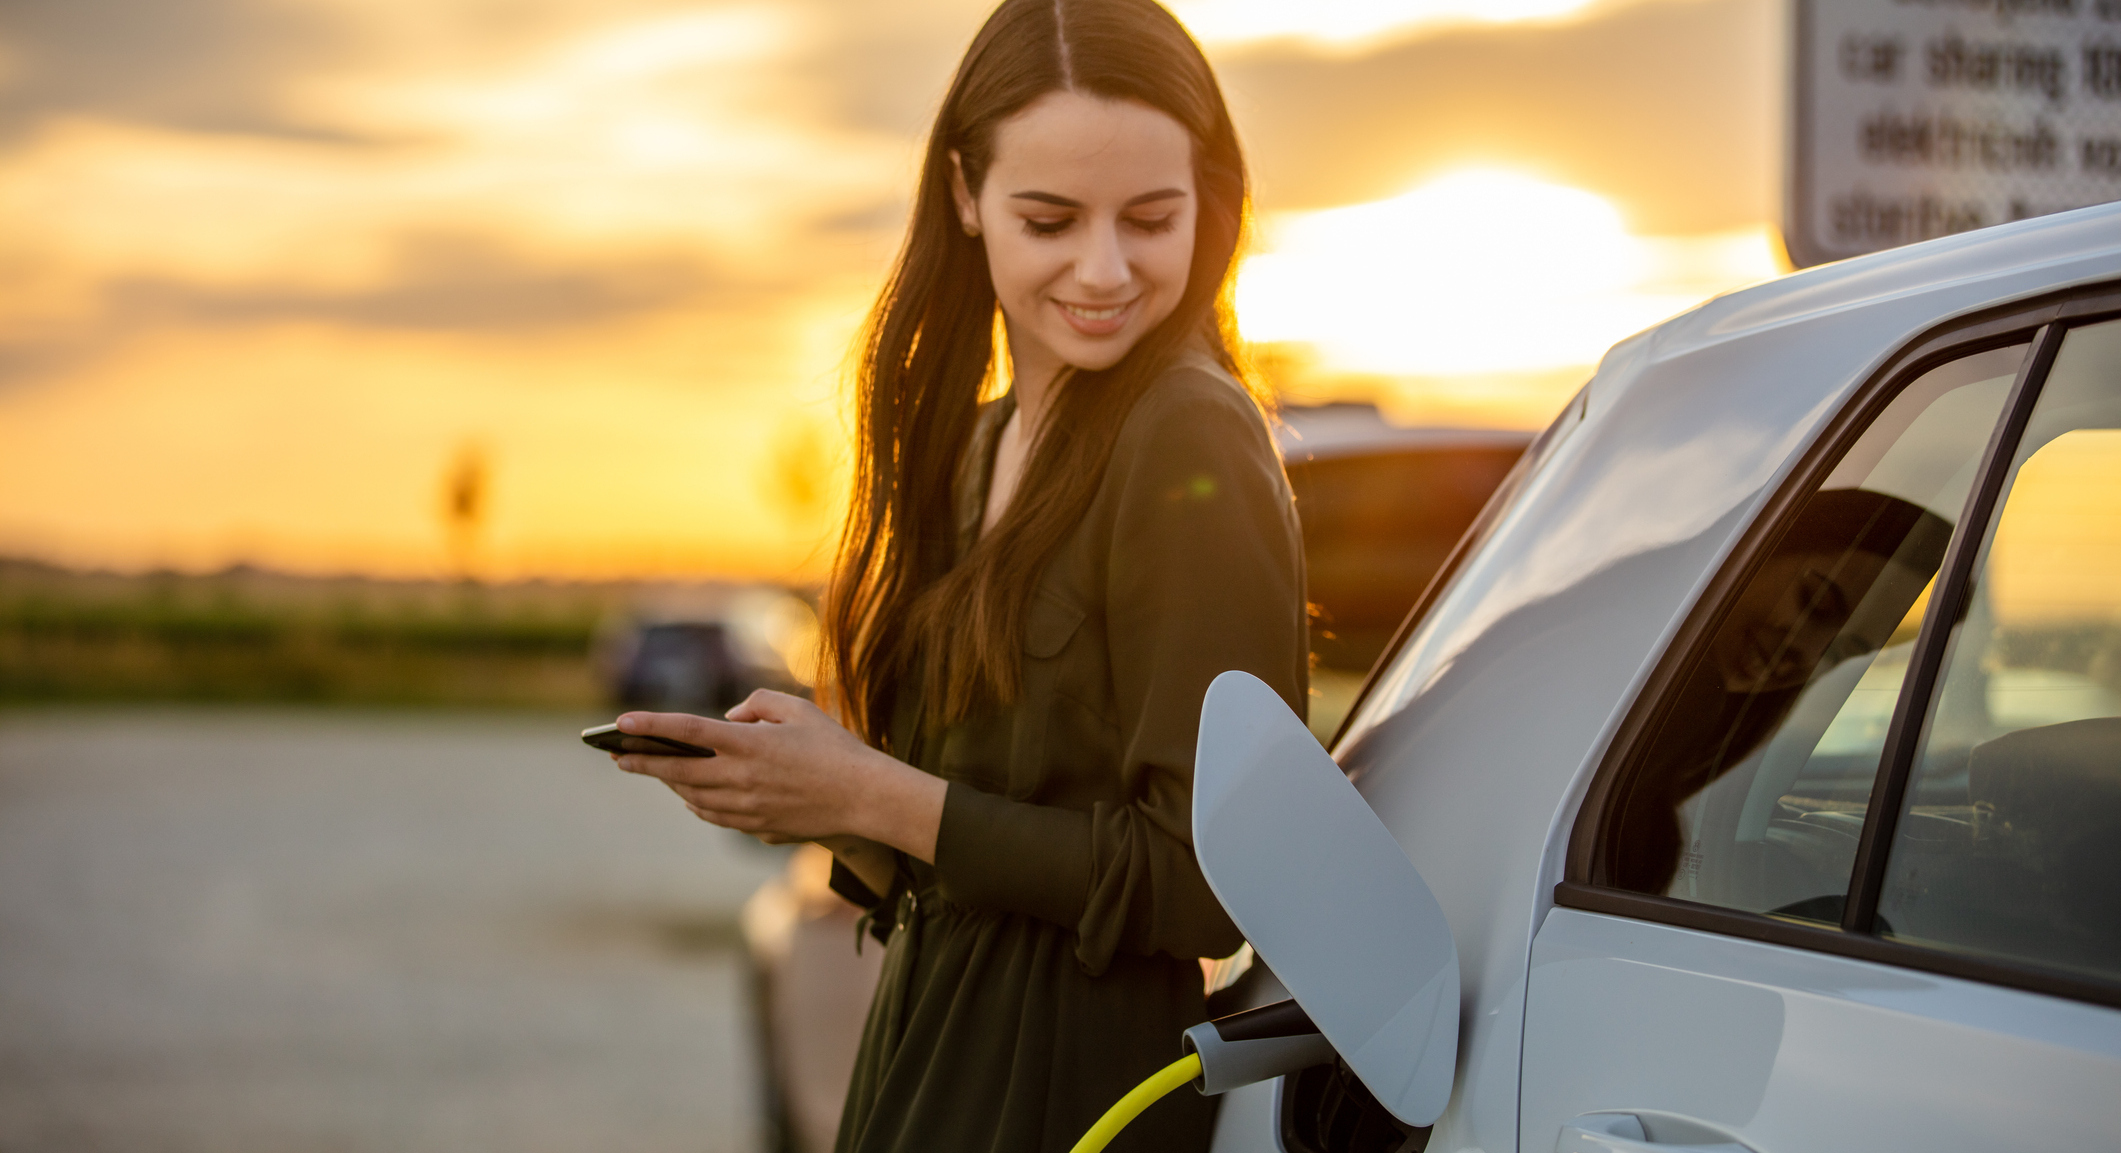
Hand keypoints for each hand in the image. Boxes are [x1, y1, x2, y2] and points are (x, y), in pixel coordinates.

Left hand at [610, 690, 944, 862]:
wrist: (865, 798)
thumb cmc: (835, 748)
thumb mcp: (799, 709)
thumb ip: (758, 703)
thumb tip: (729, 718)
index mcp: (750, 744)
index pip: (688, 732)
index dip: (651, 726)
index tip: (620, 722)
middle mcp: (741, 779)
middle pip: (678, 771)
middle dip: (642, 762)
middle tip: (616, 756)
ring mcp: (747, 807)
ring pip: (692, 797)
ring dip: (668, 783)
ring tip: (651, 771)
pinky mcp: (757, 828)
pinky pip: (714, 816)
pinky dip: (696, 803)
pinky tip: (690, 796)